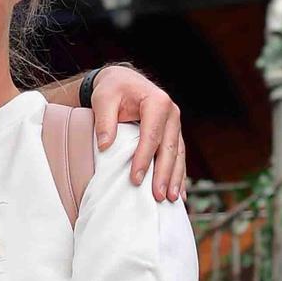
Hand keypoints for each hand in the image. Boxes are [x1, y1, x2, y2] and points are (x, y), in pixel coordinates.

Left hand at [90, 65, 186, 201]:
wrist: (123, 81)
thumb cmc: (112, 90)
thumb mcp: (103, 99)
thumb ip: (104, 121)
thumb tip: (104, 146)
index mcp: (157, 102)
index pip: (151, 135)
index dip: (144, 159)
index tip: (135, 179)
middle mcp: (172, 113)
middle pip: (169, 148)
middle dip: (164, 174)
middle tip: (157, 196)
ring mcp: (175, 124)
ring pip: (178, 154)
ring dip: (175, 178)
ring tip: (171, 200)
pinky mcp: (174, 133)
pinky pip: (179, 156)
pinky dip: (178, 174)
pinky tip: (178, 192)